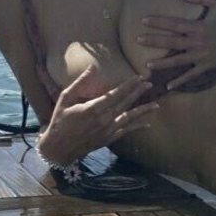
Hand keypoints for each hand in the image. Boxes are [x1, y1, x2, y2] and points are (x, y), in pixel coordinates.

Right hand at [38, 65, 158, 163]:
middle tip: (149, 83)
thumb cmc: (60, 121)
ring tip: (156, 104)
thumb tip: (92, 67)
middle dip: (138, 93)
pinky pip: (126, 131)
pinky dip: (137, 127)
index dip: (128, 85)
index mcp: (93, 108)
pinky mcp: (108, 139)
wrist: (58, 149)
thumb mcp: (65, 98)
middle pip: (125, 103)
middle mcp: (103, 119)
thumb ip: (80, 83)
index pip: (115, 94)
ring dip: (143, 110)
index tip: (138, 77)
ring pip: (129, 118)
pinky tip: (148, 123)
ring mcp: (107, 130)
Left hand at [138, 0, 215, 90]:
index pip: (174, 24)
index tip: (143, 20)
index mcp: (198, 27)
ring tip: (147, 65)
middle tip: (137, 40)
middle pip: (172, 42)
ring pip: (178, 61)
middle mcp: (197, 42)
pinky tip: (168, 86)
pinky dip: (179, 81)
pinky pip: (190, 75)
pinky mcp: (204, 66)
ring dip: (163, 63)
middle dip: (154, 41)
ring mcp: (200, 56)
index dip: (159, 22)